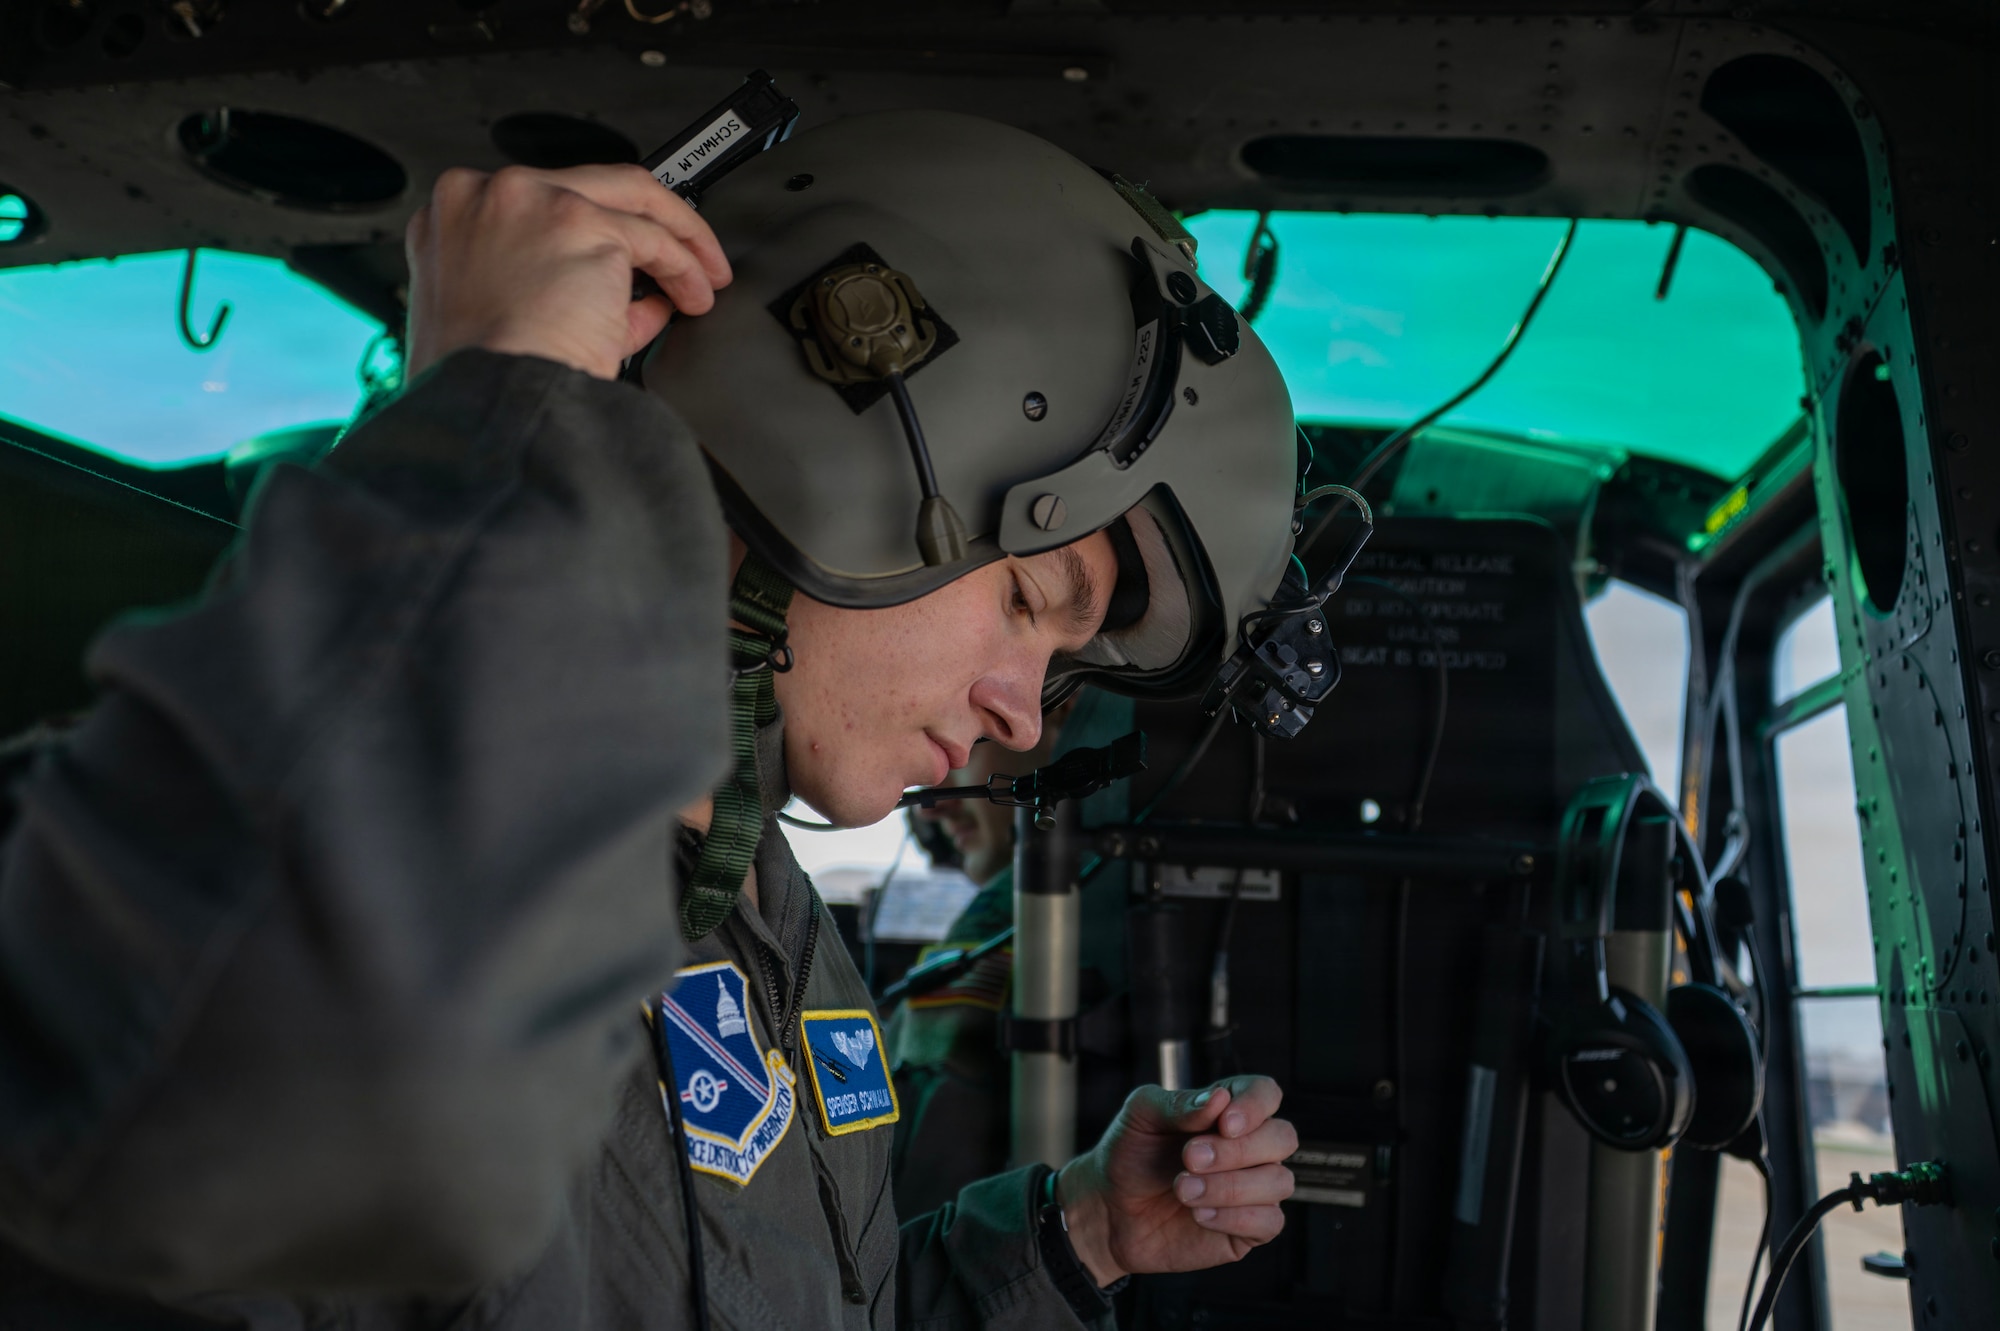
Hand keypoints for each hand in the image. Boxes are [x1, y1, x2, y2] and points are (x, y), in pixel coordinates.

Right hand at [404, 163, 731, 380]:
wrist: (493, 399)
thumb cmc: (486, 380)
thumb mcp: (507, 322)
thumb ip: (560, 294)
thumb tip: (631, 301)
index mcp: (454, 220)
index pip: (544, 206)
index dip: (597, 232)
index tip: (623, 256)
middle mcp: (488, 196)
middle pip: (593, 185)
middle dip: (651, 218)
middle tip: (684, 252)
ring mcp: (533, 202)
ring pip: (633, 197)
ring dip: (681, 238)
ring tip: (703, 276)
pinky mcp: (578, 222)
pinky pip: (654, 239)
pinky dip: (684, 269)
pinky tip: (693, 296)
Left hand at [1055, 1076, 1296, 1286]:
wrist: (1109, 1209)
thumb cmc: (1129, 1156)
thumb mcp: (1141, 1115)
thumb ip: (1179, 1103)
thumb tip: (1219, 1098)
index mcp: (1227, 1110)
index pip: (1266, 1094)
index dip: (1255, 1106)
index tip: (1224, 1123)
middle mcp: (1248, 1147)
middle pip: (1282, 1137)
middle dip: (1236, 1150)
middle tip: (1189, 1158)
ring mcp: (1253, 1188)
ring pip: (1278, 1181)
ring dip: (1229, 1187)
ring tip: (1183, 1190)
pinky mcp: (1249, 1228)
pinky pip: (1270, 1222)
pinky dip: (1234, 1217)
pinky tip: (1199, 1214)